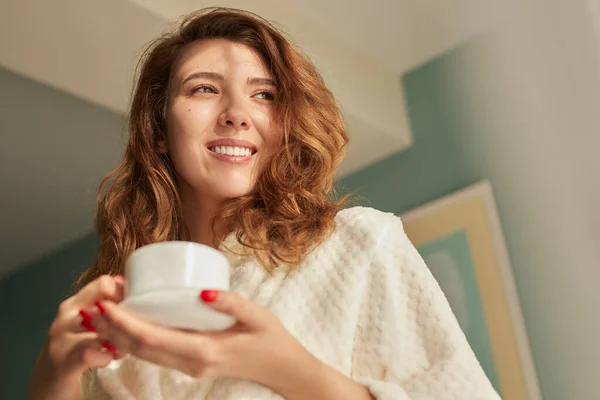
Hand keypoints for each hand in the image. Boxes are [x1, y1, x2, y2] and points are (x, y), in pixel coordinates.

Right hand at [28, 275, 125, 399]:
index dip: (124, 294)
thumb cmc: (76, 348)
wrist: (50, 381)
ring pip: (101, 331)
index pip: (104, 284)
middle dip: (124, 320)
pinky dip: (105, 357)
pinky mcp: (62, 362)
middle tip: (132, 330)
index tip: (132, 307)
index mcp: (75, 303)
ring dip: (118, 340)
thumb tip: (126, 285)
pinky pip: (91, 353)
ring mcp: (61, 340)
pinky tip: (108, 358)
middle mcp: (66, 317)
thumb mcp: (90, 322)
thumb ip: (107, 306)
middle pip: (104, 307)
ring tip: (122, 346)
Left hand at [91, 287, 318, 391]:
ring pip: (144, 354)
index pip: (153, 338)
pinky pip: (155, 354)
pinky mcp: (190, 364)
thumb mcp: (257, 316)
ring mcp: (189, 367)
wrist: (282, 369)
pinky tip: (127, 324)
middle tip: (94, 303)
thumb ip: (231, 303)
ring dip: (119, 335)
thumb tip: (202, 291)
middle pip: (140, 349)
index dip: (125, 322)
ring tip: (103, 312)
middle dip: (112, 328)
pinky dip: (135, 340)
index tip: (106, 303)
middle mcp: (190, 363)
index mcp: (204, 351)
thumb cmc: (271, 339)